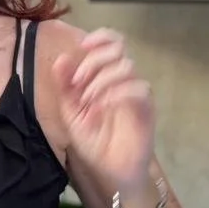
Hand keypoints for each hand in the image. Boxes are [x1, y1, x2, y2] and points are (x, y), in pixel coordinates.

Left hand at [52, 29, 155, 191]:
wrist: (110, 170)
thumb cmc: (94, 141)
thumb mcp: (71, 113)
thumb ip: (65, 87)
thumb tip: (61, 59)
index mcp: (107, 76)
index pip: (112, 42)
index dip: (100, 37)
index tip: (82, 46)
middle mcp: (125, 80)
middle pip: (119, 49)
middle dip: (94, 61)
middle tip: (79, 81)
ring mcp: (137, 93)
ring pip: (127, 67)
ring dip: (102, 79)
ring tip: (88, 101)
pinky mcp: (147, 109)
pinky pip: (138, 88)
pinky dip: (116, 93)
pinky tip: (101, 108)